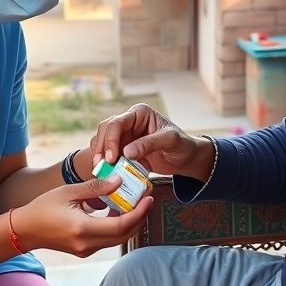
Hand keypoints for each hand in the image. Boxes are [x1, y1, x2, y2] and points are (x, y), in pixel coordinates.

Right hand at [11, 175, 151, 256]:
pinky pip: (109, 240)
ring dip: (131, 223)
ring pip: (118, 240)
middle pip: (124, 235)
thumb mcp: (68, 192)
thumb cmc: (43, 208)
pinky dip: (119, 227)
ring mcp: (86, 250)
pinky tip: (121, 212)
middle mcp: (87, 243)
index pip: (120, 225)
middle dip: (140, 218)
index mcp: (82, 228)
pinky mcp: (85, 251)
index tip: (148, 199)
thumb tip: (119, 181)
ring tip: (138, 204)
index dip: (138, 213)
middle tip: (147, 199)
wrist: (26, 230)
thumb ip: (95, 188)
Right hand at [90, 103, 213, 180]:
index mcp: (139, 113)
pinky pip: (108, 154)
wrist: (186, 159)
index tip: (111, 158)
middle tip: (100, 166)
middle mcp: (129, 121)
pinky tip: (104, 173)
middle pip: (105, 130)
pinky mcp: (123, 149)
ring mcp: (125, 135)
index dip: (110, 140)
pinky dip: (104, 163)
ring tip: (99, 171)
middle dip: (101, 148)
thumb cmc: (182, 145)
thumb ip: (149, 144)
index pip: (117, 123)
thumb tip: (126, 152)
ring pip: (102, 142)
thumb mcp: (170, 141)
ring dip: (99, 155)